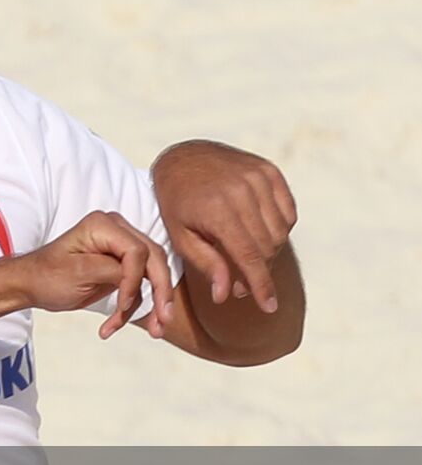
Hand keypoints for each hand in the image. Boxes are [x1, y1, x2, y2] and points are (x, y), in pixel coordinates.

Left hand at [21, 211, 174, 339]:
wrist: (31, 284)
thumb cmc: (47, 276)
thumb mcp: (79, 273)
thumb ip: (114, 271)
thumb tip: (139, 278)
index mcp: (103, 225)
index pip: (137, 251)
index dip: (135, 280)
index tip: (123, 305)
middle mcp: (116, 230)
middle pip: (153, 260)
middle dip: (160, 292)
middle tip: (163, 322)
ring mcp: (120, 247)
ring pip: (151, 274)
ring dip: (152, 304)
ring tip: (155, 331)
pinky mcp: (120, 265)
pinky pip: (137, 285)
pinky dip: (130, 307)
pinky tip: (111, 327)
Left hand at [151, 140, 296, 313]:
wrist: (182, 158)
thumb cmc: (177, 203)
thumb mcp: (180, 236)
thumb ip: (206, 265)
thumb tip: (226, 295)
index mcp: (217, 210)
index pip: (249, 256)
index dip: (261, 285)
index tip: (269, 306)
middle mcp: (241, 191)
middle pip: (267, 247)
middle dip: (258, 270)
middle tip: (241, 282)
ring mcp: (258, 178)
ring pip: (280, 231)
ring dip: (268, 251)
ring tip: (245, 255)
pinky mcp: (269, 171)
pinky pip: (287, 212)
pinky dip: (279, 228)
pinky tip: (258, 232)